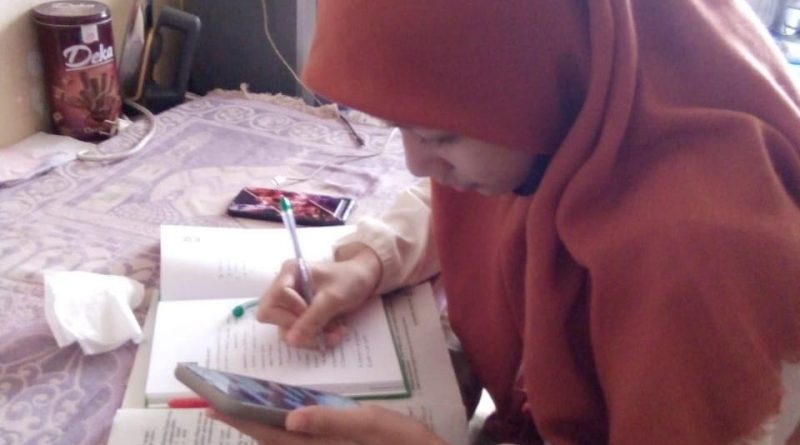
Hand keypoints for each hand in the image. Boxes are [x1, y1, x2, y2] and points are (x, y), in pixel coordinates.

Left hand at [207, 404, 448, 444]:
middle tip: (217, 405)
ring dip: (262, 429)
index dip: (242, 421)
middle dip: (244, 423)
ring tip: (242, 409)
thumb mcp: (373, 424)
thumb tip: (291, 419)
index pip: (271, 434)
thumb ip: (332, 420)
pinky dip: (285, 434)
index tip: (214, 407)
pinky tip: (285, 420)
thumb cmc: (405, 443)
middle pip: (272, 442)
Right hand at [256, 244, 381, 348]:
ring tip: (336, 334)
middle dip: (299, 329)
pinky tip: (335, 333)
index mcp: (289, 273)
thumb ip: (312, 319)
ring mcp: (291, 301)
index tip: (313, 312)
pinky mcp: (300, 313)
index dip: (292, 313)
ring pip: (286, 329)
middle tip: (323, 331)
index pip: (272, 302)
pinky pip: (298, 332)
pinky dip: (316, 336)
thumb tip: (291, 340)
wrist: (365, 278)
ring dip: (311, 336)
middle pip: (272, 317)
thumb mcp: (333, 298)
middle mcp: (284, 286)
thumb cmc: (350, 280)